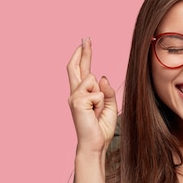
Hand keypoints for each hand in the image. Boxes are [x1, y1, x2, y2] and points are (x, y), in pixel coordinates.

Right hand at [66, 38, 117, 152]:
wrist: (95, 144)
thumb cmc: (100, 128)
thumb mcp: (108, 106)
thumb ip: (106, 92)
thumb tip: (102, 76)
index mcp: (82, 94)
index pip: (82, 71)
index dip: (83, 56)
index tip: (85, 43)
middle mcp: (75, 93)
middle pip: (76, 67)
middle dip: (83, 52)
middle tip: (86, 38)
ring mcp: (74, 97)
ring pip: (93, 79)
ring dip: (100, 96)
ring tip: (97, 111)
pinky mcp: (76, 101)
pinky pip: (96, 92)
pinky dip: (100, 103)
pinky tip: (95, 113)